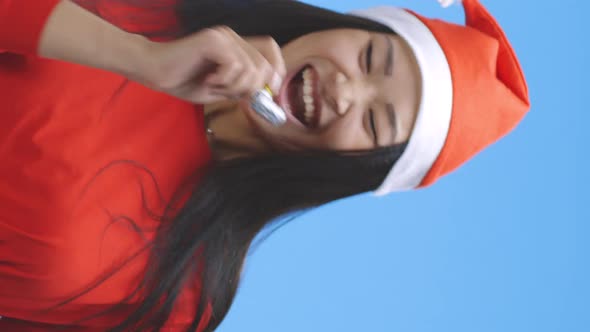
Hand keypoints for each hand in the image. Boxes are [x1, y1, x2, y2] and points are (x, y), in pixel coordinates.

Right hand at [136, 26, 285, 103]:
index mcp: (236, 46)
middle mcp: (232, 37)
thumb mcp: (221, 90)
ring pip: (251, 68)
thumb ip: (242, 89)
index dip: (277, 69)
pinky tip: (208, 80)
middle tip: (230, 93)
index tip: (270, 90)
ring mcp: (222, 37)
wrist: (154, 72)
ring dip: (234, 86)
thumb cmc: (184, 80)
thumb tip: (264, 94)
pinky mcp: (212, 41)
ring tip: (214, 86)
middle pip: (264, 63)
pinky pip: (234, 65)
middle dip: (253, 87)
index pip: (270, 49)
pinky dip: (224, 80)